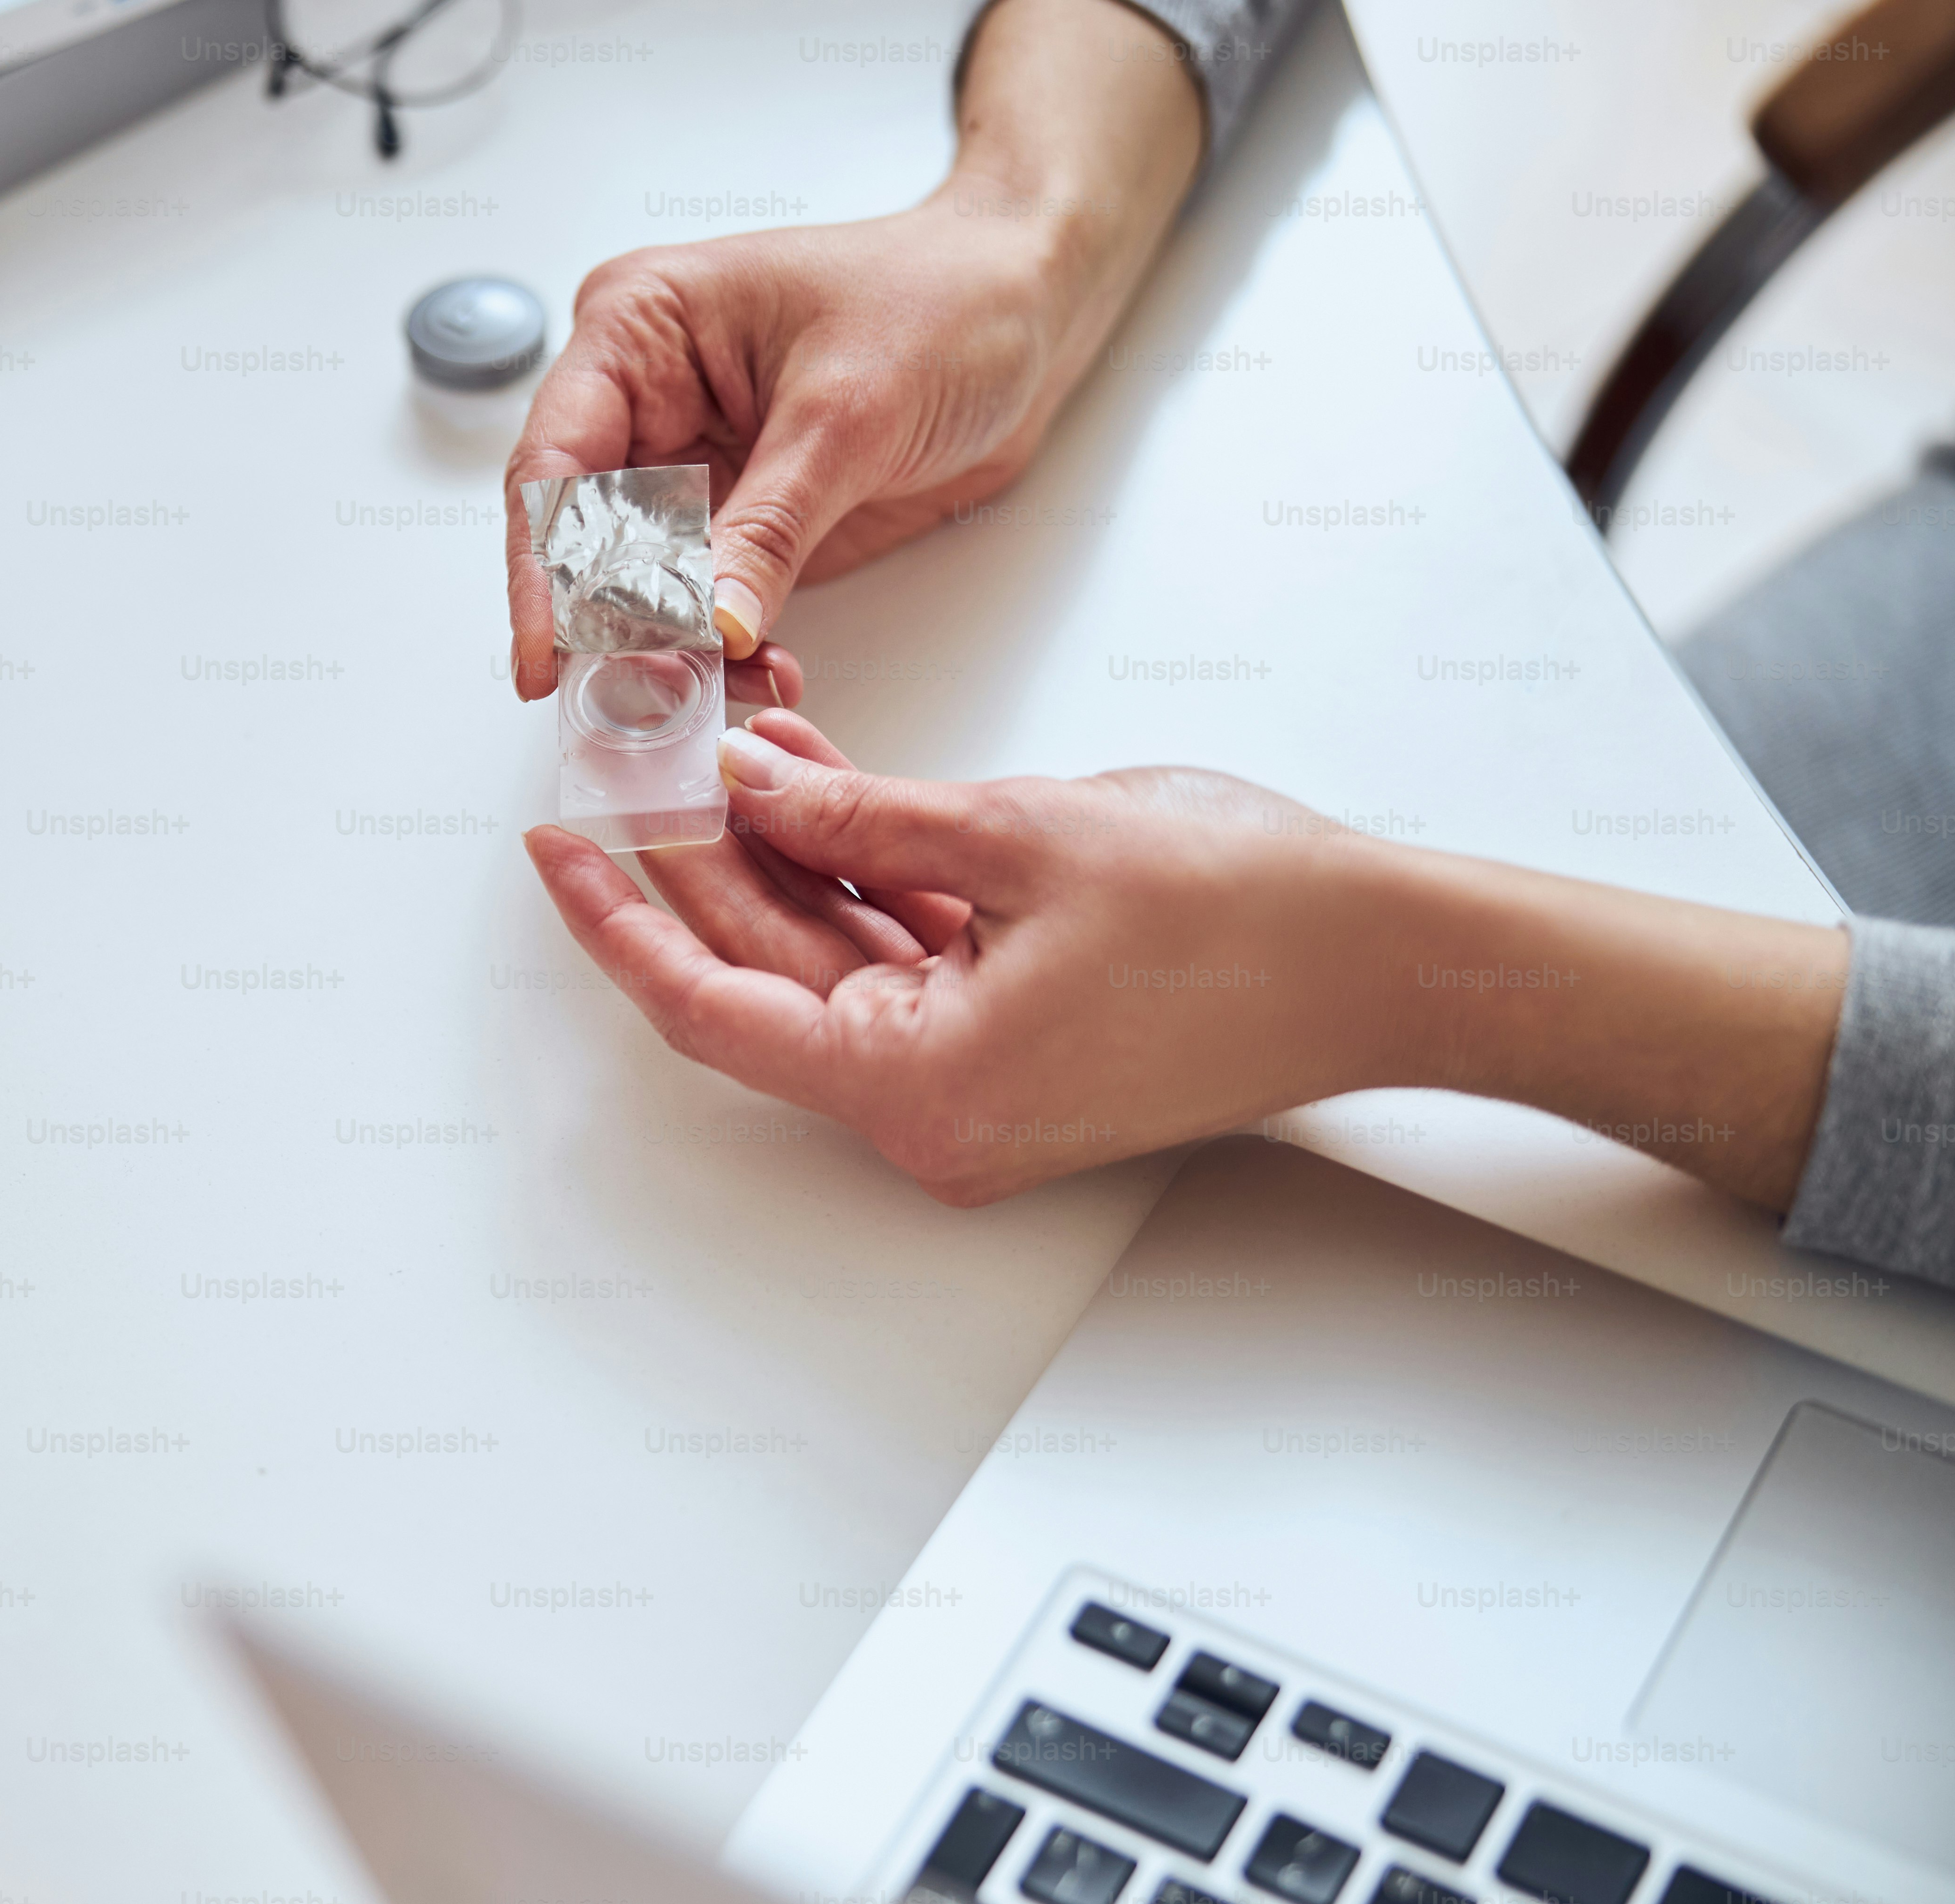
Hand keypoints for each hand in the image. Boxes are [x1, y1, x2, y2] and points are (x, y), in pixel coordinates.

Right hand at [502, 0, 1202, 703]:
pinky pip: (705, 603)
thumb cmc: (946, 297)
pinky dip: (724, 650)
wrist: (1031, 308)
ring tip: (718, 697)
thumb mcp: (849, 414)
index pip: (554, 465)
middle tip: (639, 699)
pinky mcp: (742, 519)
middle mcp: (647, 398)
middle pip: (582, 538)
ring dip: (670, 652)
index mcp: (639, 329)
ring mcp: (692, 464)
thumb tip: (707, 625)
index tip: (544, 659)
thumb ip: (768, 529)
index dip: (541, 571)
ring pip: (639, 585)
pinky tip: (761, 676)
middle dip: (608, 627)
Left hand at [526, 710, 1391, 1200]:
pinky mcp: (1016, 1037)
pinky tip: (812, 783)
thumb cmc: (1249, 916)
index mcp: (918, 1090)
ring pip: (830, 953)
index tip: (561, 847)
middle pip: (764, 973)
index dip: (621, 923)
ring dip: (779, 851)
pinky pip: (901, 951)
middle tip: (640, 756)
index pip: (710, 1009)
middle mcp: (933, 1110)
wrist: (1393, 958)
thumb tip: (747, 789)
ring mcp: (976, 1078)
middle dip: (699, 857)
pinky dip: (858, 871)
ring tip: (722, 743)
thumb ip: (862, 817)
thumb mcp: (1020, 834)